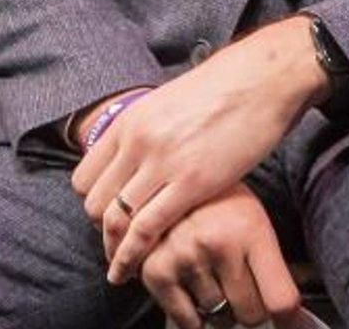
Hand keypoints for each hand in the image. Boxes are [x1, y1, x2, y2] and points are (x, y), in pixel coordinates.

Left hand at [75, 15, 323, 282]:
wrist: (262, 77)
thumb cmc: (224, 88)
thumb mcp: (168, 103)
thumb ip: (148, 132)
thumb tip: (141, 154)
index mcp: (129, 121)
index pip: (85, 177)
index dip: (93, 206)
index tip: (107, 222)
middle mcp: (137, 141)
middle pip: (95, 203)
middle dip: (103, 232)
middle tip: (117, 249)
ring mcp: (162, 161)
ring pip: (115, 219)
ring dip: (116, 251)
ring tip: (123, 271)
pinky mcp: (192, 182)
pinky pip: (148, 228)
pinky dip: (137, 254)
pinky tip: (138, 270)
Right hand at [134, 184, 305, 328]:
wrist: (170, 175)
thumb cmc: (218, 202)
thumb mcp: (254, 220)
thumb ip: (275, 265)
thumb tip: (299, 316)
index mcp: (252, 228)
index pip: (281, 300)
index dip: (289, 320)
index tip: (287, 322)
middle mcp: (219, 242)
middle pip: (250, 314)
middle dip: (249, 306)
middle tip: (240, 284)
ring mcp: (185, 256)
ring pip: (217, 316)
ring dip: (218, 305)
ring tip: (211, 273)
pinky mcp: (156, 270)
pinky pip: (187, 321)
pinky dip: (192, 316)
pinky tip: (193, 289)